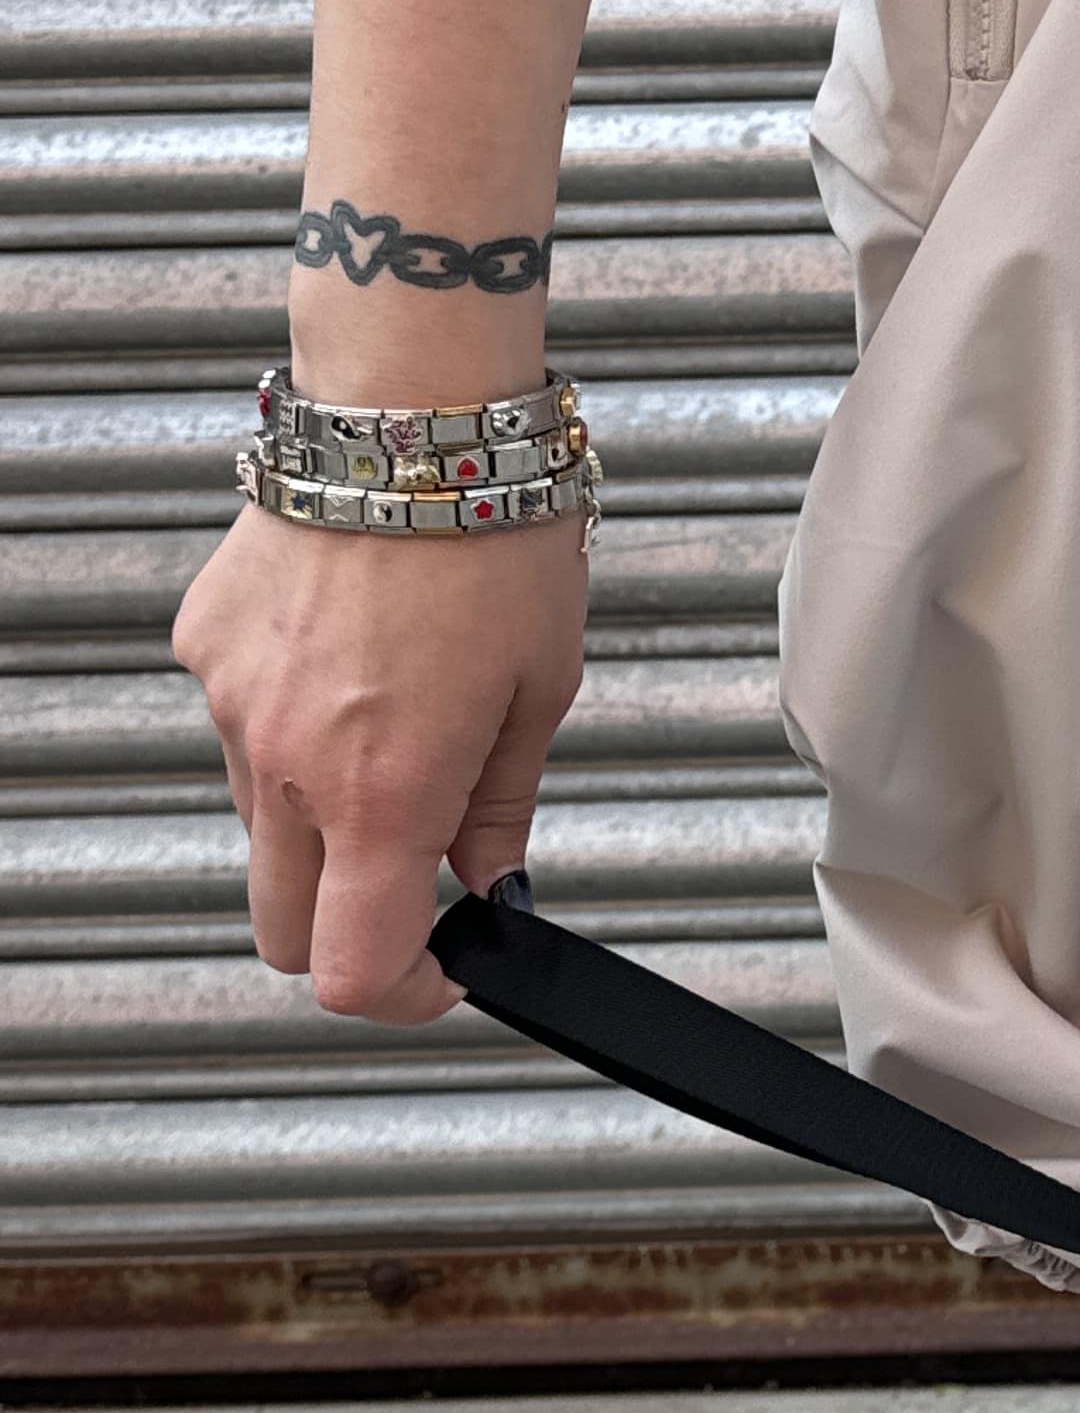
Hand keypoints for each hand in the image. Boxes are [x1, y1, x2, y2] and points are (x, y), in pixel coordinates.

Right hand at [173, 508, 585, 1023]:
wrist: (411, 418)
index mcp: (384, 791)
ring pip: (261, 827)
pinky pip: (242, 728)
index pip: (351, 966)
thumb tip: (489, 880)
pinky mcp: (205, 650)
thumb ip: (500, 804)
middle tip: (419, 882)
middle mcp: (289, 764)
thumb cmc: (496, 539)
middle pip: (282, 927)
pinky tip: (351, 658)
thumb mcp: (540, 689)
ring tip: (398, 726)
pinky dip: (290, 727)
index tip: (446, 967)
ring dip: (321, 820)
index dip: (401, 994)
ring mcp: (234, 707)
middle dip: (346, 931)